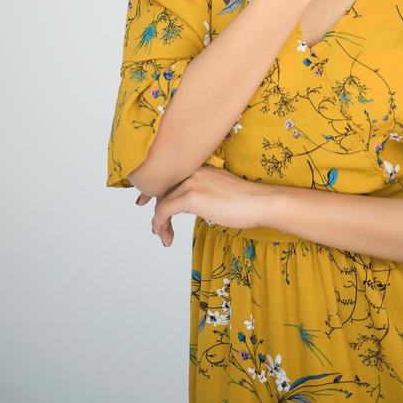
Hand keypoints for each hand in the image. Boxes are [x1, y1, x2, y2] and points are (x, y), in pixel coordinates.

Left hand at [141, 165, 273, 246]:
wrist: (259, 202)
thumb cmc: (245, 200)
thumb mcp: (218, 189)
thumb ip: (202, 190)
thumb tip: (190, 203)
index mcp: (198, 166)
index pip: (168, 177)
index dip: (153, 191)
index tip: (143, 202)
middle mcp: (191, 170)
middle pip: (162, 191)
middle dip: (156, 210)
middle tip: (158, 229)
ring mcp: (190, 182)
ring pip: (161, 202)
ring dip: (160, 223)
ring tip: (165, 236)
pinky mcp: (190, 197)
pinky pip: (163, 212)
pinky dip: (160, 225)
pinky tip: (166, 236)